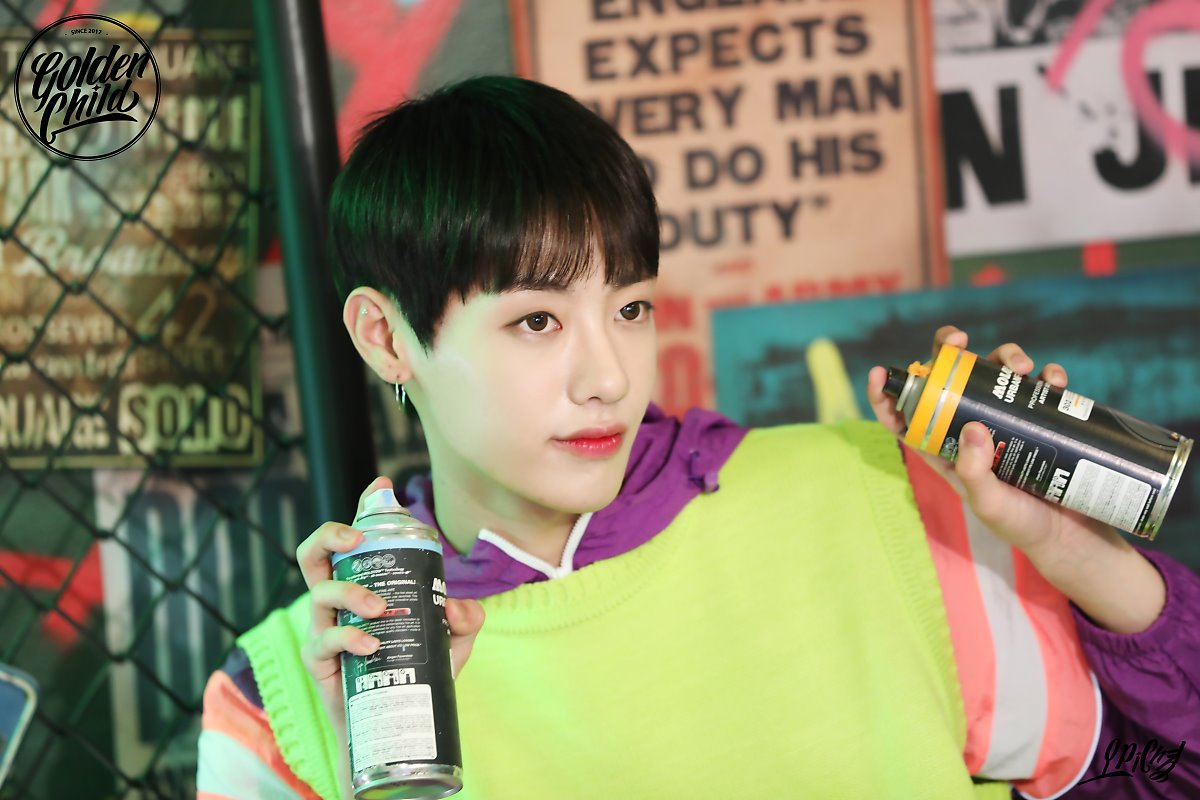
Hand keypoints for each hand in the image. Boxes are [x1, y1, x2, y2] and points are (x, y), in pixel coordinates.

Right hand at [296, 476, 484, 794]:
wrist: (396, 728)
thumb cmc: (416, 674)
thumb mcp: (451, 645)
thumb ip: (464, 621)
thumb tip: (459, 607)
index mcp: (364, 585)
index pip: (357, 541)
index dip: (365, 509)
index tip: (381, 487)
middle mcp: (338, 601)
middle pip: (313, 554)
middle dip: (329, 535)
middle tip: (356, 539)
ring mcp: (324, 629)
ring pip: (318, 593)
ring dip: (350, 593)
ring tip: (379, 609)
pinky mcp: (319, 662)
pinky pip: (323, 641)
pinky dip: (347, 638)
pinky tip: (369, 645)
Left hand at [864, 325, 1106, 554]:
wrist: (1069, 534)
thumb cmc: (1019, 524)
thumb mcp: (988, 503)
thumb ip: (974, 472)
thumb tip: (971, 426)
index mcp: (943, 448)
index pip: (904, 417)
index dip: (886, 394)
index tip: (880, 371)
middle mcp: (968, 427)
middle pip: (949, 378)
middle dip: (949, 350)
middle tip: (960, 340)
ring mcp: (1003, 418)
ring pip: (992, 372)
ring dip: (1004, 356)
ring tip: (1022, 367)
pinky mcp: (1038, 416)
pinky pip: (1036, 385)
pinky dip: (1045, 374)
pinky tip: (1054, 381)